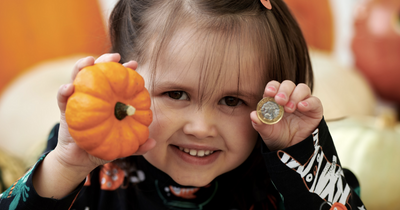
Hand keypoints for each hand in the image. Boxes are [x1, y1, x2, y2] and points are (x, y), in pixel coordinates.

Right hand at [55, 53, 155, 169]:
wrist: (81, 159)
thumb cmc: (104, 148)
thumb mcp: (123, 147)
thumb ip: (137, 144)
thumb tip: (153, 142)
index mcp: (109, 100)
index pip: (116, 81)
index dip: (125, 70)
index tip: (134, 64)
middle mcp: (94, 96)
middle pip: (98, 72)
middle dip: (106, 60)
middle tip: (115, 56)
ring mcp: (78, 100)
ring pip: (78, 78)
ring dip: (82, 66)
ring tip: (89, 60)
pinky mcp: (64, 110)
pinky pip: (61, 98)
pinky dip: (63, 91)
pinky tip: (69, 87)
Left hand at [250, 80, 322, 150]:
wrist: (292, 149)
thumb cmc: (277, 136)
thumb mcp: (267, 132)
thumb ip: (259, 124)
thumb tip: (253, 115)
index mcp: (275, 100)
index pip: (274, 86)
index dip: (272, 87)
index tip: (269, 92)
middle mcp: (289, 97)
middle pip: (288, 84)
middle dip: (283, 91)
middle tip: (280, 100)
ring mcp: (303, 102)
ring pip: (302, 88)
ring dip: (295, 96)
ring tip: (289, 108)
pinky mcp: (315, 109)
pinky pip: (314, 101)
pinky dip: (308, 102)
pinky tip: (301, 108)